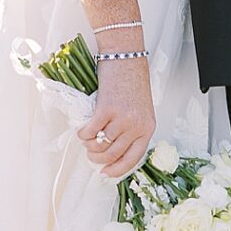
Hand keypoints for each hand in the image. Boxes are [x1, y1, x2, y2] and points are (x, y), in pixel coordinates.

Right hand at [79, 58, 155, 178]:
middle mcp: (136, 126)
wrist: (126, 57)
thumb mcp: (140, 109)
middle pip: (113, 154)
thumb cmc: (131, 81)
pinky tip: (82, 130)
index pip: (134, 158)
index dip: (118, 169)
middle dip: (98, 159)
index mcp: (148, 127)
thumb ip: (131, 128)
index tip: (106, 173)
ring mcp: (122, 118)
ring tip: (86, 139)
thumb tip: (112, 149)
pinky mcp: (106, 110)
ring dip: (89, 146)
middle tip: (90, 154)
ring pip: (100, 145)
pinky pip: (90, 132)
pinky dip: (83, 134)